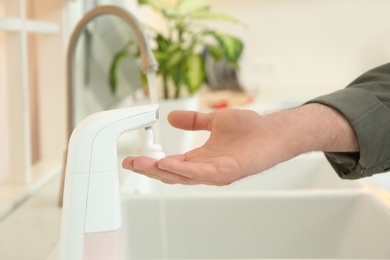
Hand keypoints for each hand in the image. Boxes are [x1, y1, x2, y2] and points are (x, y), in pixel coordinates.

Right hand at [122, 108, 295, 184]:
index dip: (152, 161)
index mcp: (201, 157)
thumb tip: (172, 117)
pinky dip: (183, 170)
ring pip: (183, 176)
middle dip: (150, 169)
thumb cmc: (250, 129)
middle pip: (172, 173)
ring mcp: (216, 172)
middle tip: (130, 163)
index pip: (172, 163)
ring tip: (142, 164)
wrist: (272, 131)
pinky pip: (202, 173)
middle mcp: (206, 168)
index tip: (134, 157)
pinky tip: (168, 164)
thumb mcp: (214, 121)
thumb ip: (194, 121)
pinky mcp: (227, 172)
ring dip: (160, 171)